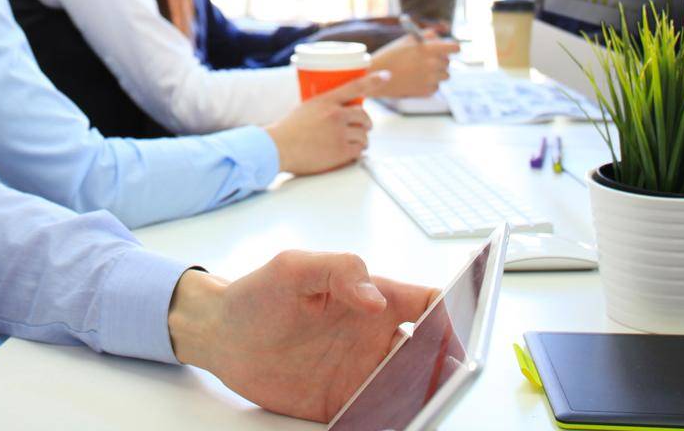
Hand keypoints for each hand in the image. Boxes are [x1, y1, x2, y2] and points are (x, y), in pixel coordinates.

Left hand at [167, 252, 439, 422]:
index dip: (454, 313)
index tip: (463, 329)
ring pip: (409, 388)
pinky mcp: (343, 403)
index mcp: (373, 299)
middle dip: (446, 366)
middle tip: (447, 378)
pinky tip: (391, 422)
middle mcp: (374, 337)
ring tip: (423, 406)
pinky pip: (376, 415)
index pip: (428, 303)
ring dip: (422, 398)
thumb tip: (375, 298)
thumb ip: (338, 271)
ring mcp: (361, 372)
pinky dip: (390, 420)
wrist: (220, 334)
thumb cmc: (257, 293)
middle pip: (430, 354)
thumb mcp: (293, 267)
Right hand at [265, 72, 384, 174]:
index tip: (386, 76)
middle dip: (366, 123)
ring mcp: (339, 133)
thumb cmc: (287, 130)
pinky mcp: (341, 151)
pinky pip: (359, 150)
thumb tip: (339, 110)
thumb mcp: (306, 108)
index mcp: (325, 101)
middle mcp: (335, 115)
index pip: (355, 86)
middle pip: (364, 115)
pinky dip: (357, 152)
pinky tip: (350, 153)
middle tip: (363, 127)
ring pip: (364, 135)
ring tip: (354, 143)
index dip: (373, 80)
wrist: (277, 149)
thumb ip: (325, 107)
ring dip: (362, 139)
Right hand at [369, 32, 457, 96]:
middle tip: (426, 60)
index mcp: (430, 49)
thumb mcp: (407, 40)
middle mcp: (434, 64)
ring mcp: (431, 79)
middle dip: (439, 60)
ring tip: (420, 70)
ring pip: (444, 75)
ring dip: (436, 73)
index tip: (449, 49)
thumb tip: (439, 38)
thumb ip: (426, 37)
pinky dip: (428, 84)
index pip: (455, 47)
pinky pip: (436, 86)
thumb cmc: (389, 56)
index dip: (452, 48)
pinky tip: (414, 80)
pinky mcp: (427, 92)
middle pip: (448, 62)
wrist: (374, 77)